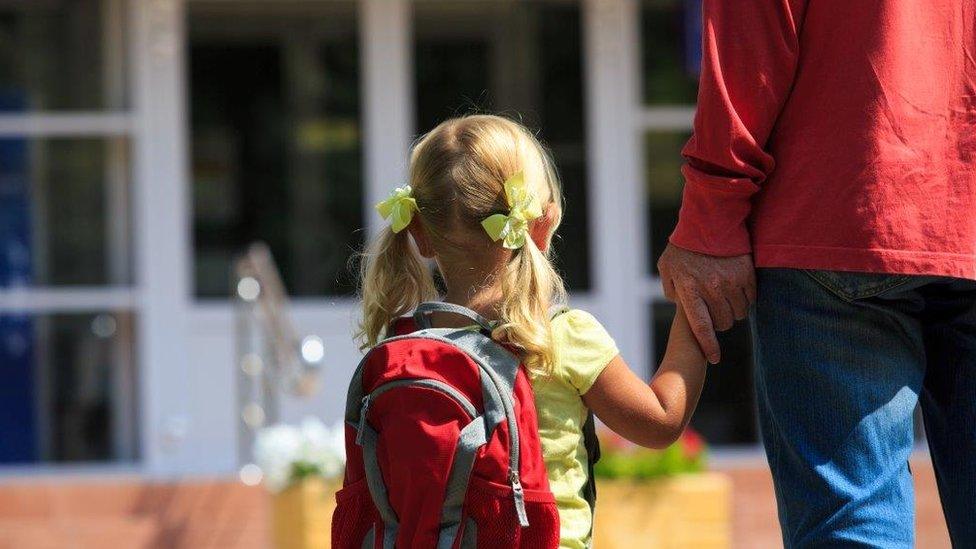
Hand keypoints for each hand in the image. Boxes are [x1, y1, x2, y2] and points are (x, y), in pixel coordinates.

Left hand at [657, 243, 755, 363]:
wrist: (709, 219)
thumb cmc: (684, 245)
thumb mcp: (667, 267)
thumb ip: (670, 288)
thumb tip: (677, 303)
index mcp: (689, 289)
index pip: (701, 326)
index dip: (709, 345)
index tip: (714, 358)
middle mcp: (711, 288)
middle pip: (723, 323)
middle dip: (719, 323)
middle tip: (714, 311)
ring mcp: (731, 281)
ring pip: (739, 313)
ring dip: (733, 311)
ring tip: (725, 299)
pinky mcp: (747, 274)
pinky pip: (751, 298)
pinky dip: (746, 299)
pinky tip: (737, 290)